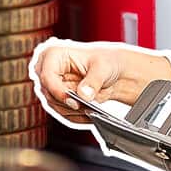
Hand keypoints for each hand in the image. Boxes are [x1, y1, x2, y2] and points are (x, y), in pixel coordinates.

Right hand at [31, 38, 169, 123]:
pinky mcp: (65, 101)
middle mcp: (52, 70)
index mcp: (55, 54)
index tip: (71, 96)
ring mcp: (57, 86)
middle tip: (84, 105)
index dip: (55, 88)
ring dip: (72, 112)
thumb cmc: (115, 60)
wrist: (126, 73)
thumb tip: (82, 94)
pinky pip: (63, 114)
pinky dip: (76, 117)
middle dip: (65, 102)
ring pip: (54, 107)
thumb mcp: (105, 67)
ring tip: (91, 108)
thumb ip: (92, 82)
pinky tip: (89, 113)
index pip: (44, 74)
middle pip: (46, 93)